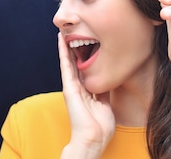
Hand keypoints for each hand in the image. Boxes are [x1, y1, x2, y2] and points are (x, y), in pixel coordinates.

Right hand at [58, 33, 113, 158]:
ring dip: (65, 46)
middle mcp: (77, 86)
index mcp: (85, 90)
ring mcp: (71, 86)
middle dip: (73, 47)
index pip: (83, 68)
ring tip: (64, 31)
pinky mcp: (69, 87)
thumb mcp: (105, 103)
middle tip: (71, 31)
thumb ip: (104, 91)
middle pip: (74, 62)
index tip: (85, 41)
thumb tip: (109, 79)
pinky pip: (65, 65)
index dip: (83, 54)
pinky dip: (62, 52)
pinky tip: (61, 40)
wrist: (93, 139)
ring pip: (68, 61)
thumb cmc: (100, 126)